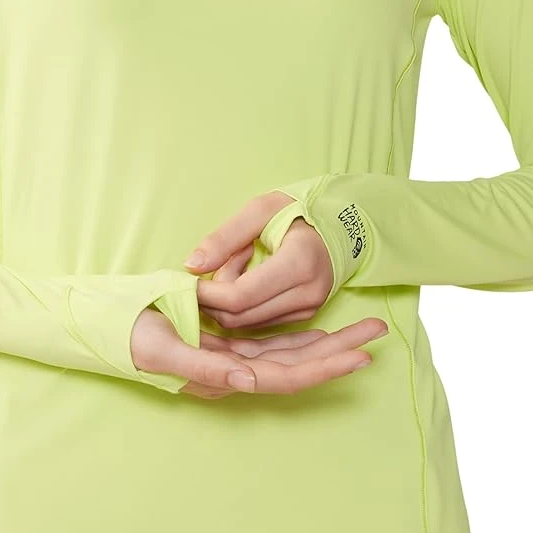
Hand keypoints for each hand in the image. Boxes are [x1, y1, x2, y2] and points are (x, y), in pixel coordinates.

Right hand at [131, 307, 387, 398]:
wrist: (110, 327)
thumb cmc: (132, 338)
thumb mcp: (164, 351)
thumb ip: (206, 369)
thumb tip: (248, 383)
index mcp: (223, 377)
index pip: (284, 376)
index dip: (323, 367)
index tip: (361, 356)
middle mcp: (235, 372)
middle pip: (297, 365)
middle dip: (339, 350)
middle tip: (378, 331)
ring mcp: (232, 358)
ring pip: (289, 352)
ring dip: (326, 341)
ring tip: (363, 328)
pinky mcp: (226, 343)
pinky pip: (270, 340)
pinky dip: (298, 334)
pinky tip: (321, 326)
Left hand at [184, 190, 334, 328]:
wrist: (343, 225)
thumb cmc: (298, 210)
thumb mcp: (260, 209)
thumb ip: (224, 237)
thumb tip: (191, 266)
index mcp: (298, 264)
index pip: (240, 296)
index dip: (207, 293)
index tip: (189, 280)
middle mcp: (307, 293)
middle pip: (239, 316)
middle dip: (212, 299)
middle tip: (211, 267)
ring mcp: (308, 309)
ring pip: (246, 323)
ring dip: (227, 301)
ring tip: (234, 265)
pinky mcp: (304, 316)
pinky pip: (259, 322)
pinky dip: (242, 306)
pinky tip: (246, 278)